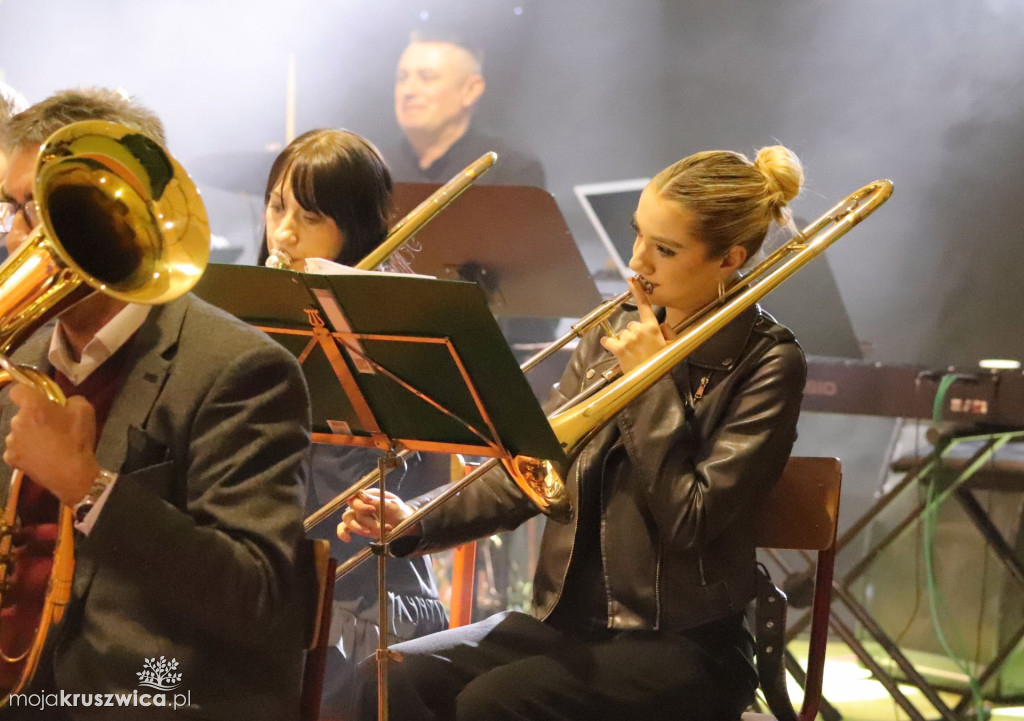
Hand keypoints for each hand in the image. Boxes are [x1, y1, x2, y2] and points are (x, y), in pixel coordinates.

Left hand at [4, 384, 100, 505]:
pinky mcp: (11, 458)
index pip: (17, 390)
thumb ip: (69, 399)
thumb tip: (61, 403)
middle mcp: (17, 421)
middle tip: (53, 426)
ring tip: (48, 444)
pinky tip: (41, 455)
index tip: (38, 399)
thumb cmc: (78, 440)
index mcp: (34, 406)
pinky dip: (26, 450)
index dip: (26, 392)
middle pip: (21, 413)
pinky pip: (17, 448)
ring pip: (19, 431)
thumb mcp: (85, 409)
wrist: (73, 475)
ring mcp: (11, 441)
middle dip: (33, 417)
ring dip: (30, 433)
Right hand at [336, 488, 413, 542]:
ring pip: (348, 518)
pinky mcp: (358, 526)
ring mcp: (359, 515)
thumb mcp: (393, 505)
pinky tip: (348, 538)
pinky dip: (342, 533)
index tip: (372, 509)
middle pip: (352, 507)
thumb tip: (365, 496)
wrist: (404, 525)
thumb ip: (379, 501)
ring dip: (358, 527)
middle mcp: (362, 504)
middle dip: (363, 517)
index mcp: (370, 495)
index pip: (357, 495)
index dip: (361, 503)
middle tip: (377, 525)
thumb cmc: (399, 511)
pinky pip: (343, 528)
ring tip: (369, 532)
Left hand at [600, 277, 676, 373]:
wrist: (655, 384)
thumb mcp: (673, 345)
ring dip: (625, 342)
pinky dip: (609, 343)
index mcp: (654, 328)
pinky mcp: (619, 349)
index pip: (645, 306)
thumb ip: (668, 331)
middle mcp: (640, 330)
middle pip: (631, 325)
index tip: (631, 280)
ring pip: (622, 334)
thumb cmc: (663, 364)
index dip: (638, 292)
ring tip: (633, 354)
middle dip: (634, 335)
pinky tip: (614, 348)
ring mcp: (629, 339)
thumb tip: (660, 325)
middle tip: (641, 349)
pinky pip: (609, 341)